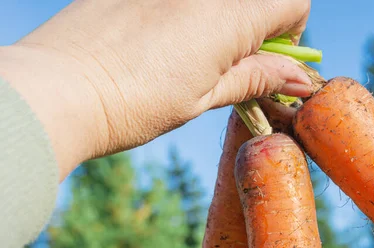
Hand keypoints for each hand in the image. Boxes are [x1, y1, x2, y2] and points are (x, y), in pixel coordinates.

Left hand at [0, 0, 311, 180]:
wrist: (61, 87)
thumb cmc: (134, 101)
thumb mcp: (206, 96)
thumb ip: (257, 77)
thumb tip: (300, 80)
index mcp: (229, 14)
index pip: (294, 3)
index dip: (290, 36)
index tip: (266, 63)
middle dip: (256, 27)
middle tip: (226, 63)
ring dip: (221, 20)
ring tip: (187, 54)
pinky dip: (187, 12)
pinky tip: (160, 40)